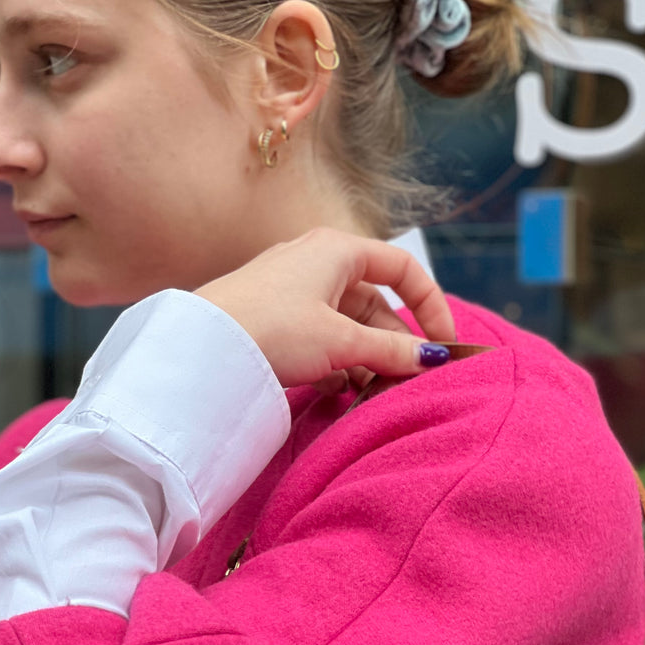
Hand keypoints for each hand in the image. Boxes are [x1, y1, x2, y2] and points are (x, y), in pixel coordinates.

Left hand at [195, 227, 455, 388]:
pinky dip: (338, 366)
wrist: (201, 349)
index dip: (430, 304)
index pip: (402, 267)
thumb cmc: (271, 329)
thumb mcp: (342, 342)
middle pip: (375, 303)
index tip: (443, 344)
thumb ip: (393, 350)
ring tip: (374, 393)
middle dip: (395, 344)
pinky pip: (321, 341)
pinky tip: (340, 394)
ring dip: (367, 360)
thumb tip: (433, 359)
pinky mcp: (276, 322)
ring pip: (348, 326)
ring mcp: (294, 293)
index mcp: (337, 250)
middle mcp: (316, 263)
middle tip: (408, 381)